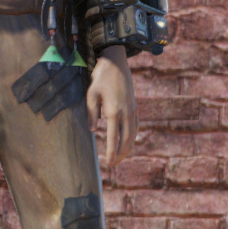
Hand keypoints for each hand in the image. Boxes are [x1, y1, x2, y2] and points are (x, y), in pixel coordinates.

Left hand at [85, 45, 137, 166]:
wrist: (116, 63)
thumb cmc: (101, 78)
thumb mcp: (91, 94)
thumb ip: (91, 113)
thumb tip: (92, 130)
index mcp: (114, 111)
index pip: (113, 138)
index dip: (111, 153)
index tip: (107, 163)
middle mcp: (126, 113)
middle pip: (126, 140)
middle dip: (120, 155)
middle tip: (113, 165)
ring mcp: (132, 110)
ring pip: (133, 135)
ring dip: (128, 148)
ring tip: (121, 158)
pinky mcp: (135, 106)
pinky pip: (136, 126)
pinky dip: (133, 137)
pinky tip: (129, 142)